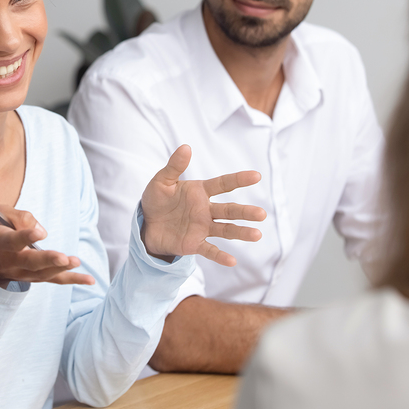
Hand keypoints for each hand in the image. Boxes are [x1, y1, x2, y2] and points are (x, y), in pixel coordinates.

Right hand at [0, 204, 95, 287]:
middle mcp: (11, 261)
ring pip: (43, 274)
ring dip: (61, 270)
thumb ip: (19, 216)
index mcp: (0, 242)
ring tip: (75, 261)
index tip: (39, 233)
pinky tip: (89, 280)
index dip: (26, 236)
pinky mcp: (33, 277)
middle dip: (48, 260)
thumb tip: (42, 231)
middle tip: (63, 258)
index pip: (13, 241)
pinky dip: (72, 280)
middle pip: (30, 262)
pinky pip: (53, 280)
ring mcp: (22, 273)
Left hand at [141, 144, 265, 266]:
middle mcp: (206, 210)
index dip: (239, 179)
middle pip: (230, 210)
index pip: (223, 184)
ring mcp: (202, 227)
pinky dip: (220, 256)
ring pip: (226, 230)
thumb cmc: (156, 200)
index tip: (256, 176)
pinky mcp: (194, 243)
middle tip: (262, 214)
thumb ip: (174, 166)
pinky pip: (209, 250)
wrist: (146, 224)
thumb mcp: (161, 181)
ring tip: (257, 234)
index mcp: (200, 192)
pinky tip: (232, 260)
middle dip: (245, 212)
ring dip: (241, 232)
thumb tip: (186, 147)